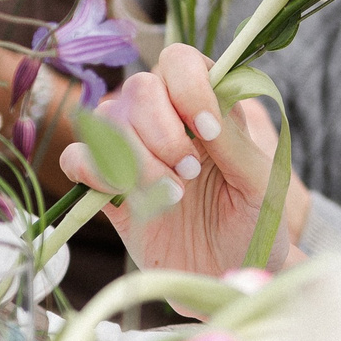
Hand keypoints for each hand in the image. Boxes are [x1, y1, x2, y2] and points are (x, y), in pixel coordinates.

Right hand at [58, 44, 303, 272]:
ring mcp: (133, 151)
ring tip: (172, 195)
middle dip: (162, 132)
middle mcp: (167, 119)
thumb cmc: (255, 228)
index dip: (188, 89)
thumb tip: (206, 116)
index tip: (207, 132)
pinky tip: (127, 196)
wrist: (227, 278)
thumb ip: (236, 146)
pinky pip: (77, 158)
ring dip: (137, 159)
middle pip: (139, 87)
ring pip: (106, 119)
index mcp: (209, 106)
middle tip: (190, 174)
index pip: (181, 62)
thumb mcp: (263, 187)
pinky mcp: (106, 187)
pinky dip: (96, 172)